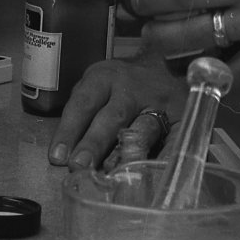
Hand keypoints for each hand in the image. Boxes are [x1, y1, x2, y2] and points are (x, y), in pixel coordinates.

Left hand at [48, 55, 188, 171]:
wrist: (166, 63)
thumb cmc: (122, 84)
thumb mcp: (97, 86)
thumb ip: (82, 116)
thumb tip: (62, 157)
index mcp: (105, 78)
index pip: (83, 103)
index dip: (69, 130)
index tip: (58, 157)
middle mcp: (132, 88)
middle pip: (112, 116)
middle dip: (94, 143)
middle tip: (80, 166)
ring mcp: (159, 102)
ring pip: (144, 128)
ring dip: (128, 153)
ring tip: (116, 174)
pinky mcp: (181, 117)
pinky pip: (174, 140)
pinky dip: (165, 159)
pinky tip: (156, 175)